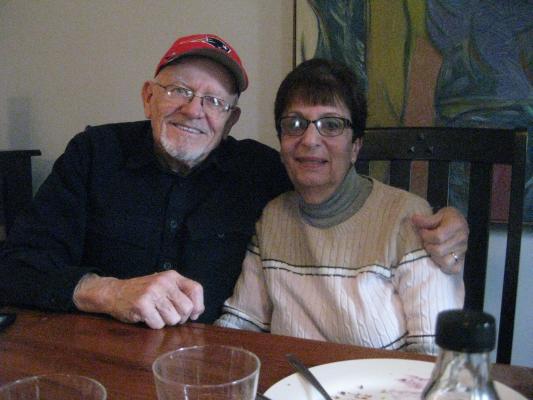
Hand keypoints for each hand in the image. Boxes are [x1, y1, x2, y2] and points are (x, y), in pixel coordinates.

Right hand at [73, 271, 204, 328]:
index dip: (198, 305)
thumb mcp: (163, 286)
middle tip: (169, 316)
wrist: (114, 292)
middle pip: (187, 308)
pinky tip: (146, 317)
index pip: (196, 289)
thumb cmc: (143, 292)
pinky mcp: (142, 305)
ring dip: (166, 322)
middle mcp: (164, 282)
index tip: (192, 314)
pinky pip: (158, 324)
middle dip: (180, 317)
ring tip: (156, 314)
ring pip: (173, 319)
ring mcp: (152, 292)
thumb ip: (181, 295)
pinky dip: (153, 325)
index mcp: (172, 276)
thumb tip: (197, 312)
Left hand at [411, 207, 468, 273]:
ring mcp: (463, 251)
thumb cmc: (448, 218)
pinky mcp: (462, 260)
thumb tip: (413, 219)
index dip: (426, 235)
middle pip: (439, 250)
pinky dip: (444, 266)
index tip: (422, 231)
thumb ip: (426, 219)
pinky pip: (453, 269)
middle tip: (426, 241)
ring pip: (445, 262)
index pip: (438, 236)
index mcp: (457, 226)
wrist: (460, 223)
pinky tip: (438, 258)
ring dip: (434, 257)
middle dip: (428, 246)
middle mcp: (462, 239)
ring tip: (432, 249)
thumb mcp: (439, 214)